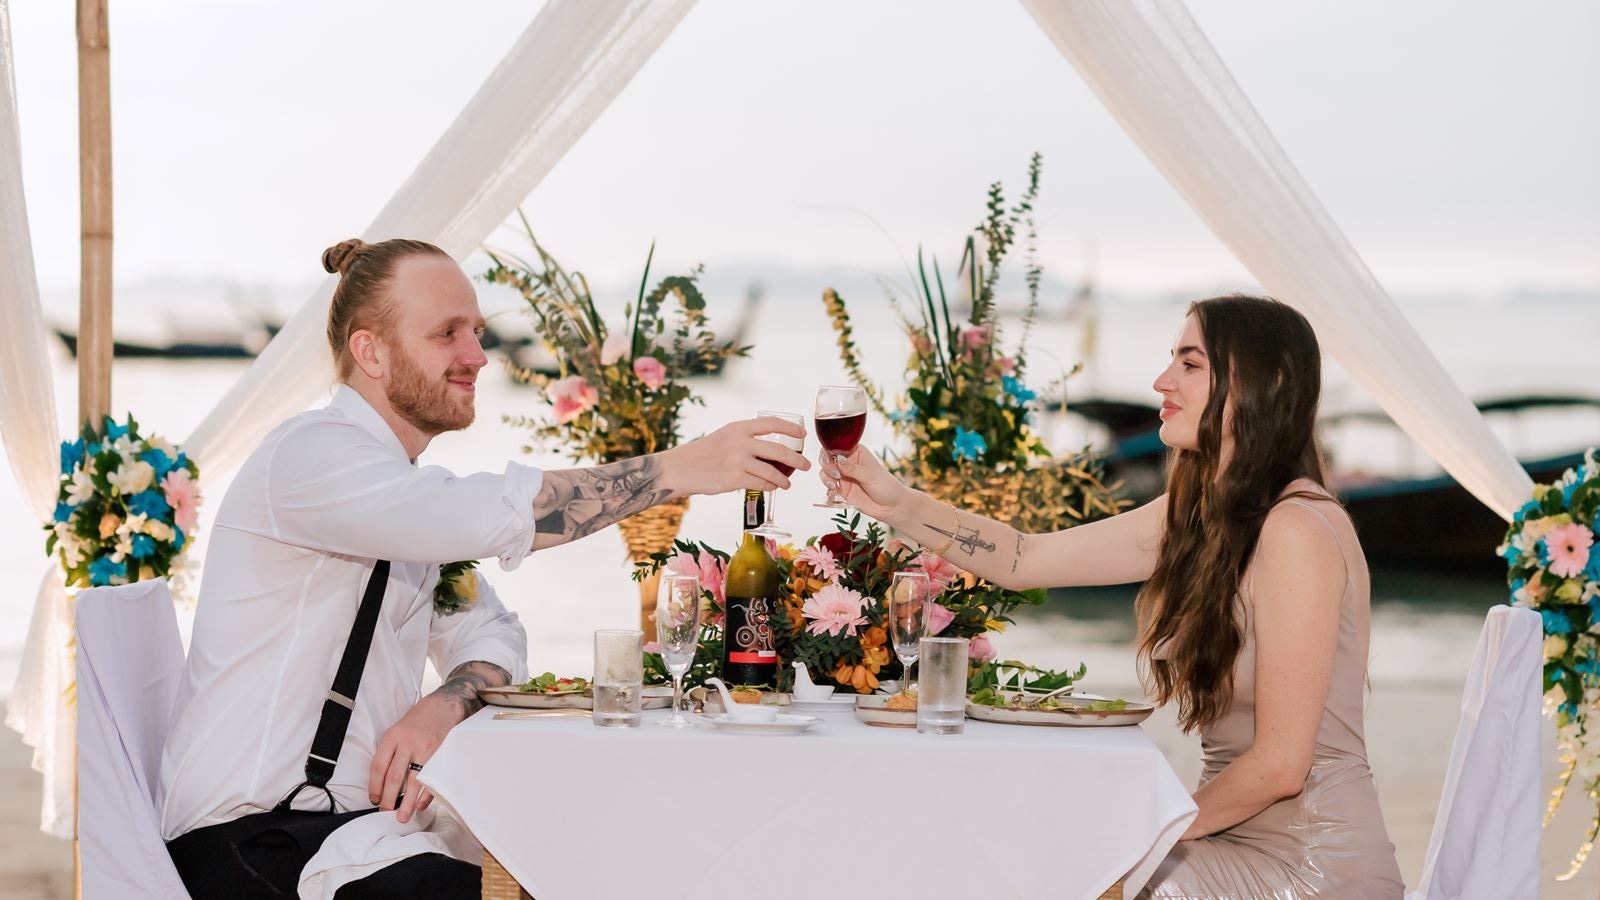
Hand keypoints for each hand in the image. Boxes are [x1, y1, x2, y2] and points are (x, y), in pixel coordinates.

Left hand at [367, 693, 458, 823]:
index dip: (374, 785)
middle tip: (385, 812)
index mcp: (392, 736)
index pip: (379, 766)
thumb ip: (389, 752)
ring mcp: (426, 749)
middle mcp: (408, 743)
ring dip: (407, 802)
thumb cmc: (417, 722)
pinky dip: (426, 795)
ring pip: (414, 781)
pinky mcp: (440, 754)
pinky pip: (432, 779)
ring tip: (402, 817)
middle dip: (389, 798)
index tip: (374, 799)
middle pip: (394, 776)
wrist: (442, 706)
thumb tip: (382, 782)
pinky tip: (420, 805)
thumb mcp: (396, 730)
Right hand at [663, 416, 810, 495]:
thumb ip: (745, 438)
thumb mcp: (725, 436)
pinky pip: (761, 484)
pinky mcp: (735, 479)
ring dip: (784, 479)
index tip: (803, 434)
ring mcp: (738, 461)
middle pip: (779, 450)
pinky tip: (773, 487)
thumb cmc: (703, 453)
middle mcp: (740, 442)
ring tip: (788, 483)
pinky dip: (770, 487)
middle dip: (797, 459)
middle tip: (806, 465)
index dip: (791, 428)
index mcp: (738, 427)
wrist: (681, 468)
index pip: (772, 423)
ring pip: (772, 471)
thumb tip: (772, 449)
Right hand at [819, 444, 908, 521]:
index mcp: (856, 452)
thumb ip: (852, 468)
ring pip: (825, 473)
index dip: (829, 450)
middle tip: (835, 474)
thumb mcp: (870, 475)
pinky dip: (828, 490)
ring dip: (826, 478)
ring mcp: (843, 476)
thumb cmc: (885, 485)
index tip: (829, 459)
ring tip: (834, 485)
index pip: (837, 446)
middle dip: (826, 465)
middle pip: (827, 459)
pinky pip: (828, 488)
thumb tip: (838, 459)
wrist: (891, 506)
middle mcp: (847, 463)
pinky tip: (834, 493)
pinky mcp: (841, 490)